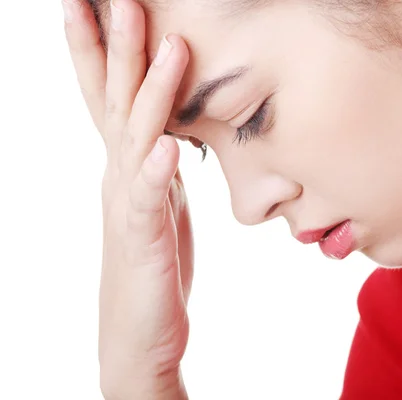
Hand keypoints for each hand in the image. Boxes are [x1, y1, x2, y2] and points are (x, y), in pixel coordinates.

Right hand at [63, 0, 193, 397]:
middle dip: (118, 48)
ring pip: (138, 138)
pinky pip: (149, 200)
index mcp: (125, 164)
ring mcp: (129, 206)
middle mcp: (120, 176)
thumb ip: (154, 164)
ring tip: (170, 47)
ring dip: (152, 93)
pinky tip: (168, 148)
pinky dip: (156, 172)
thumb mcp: (155, 200)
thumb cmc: (151, 262)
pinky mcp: (144, 240)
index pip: (108, 97)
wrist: (138, 331)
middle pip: (117, 102)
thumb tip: (167, 133)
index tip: (95, 3)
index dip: (99, 50)